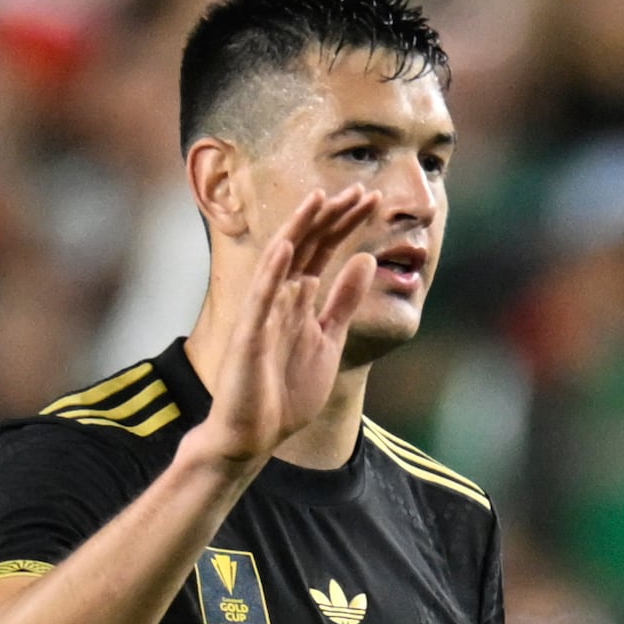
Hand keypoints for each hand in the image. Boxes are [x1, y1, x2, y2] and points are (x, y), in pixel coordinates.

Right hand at [187, 185, 373, 468]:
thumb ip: (343, 301)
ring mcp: (263, 312)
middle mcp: (280, 296)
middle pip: (308, 245)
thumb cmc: (286, 389)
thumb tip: (366, 260)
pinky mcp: (249, 334)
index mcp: (301, 297)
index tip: (373, 200)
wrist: (255, 433)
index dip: (347, 224)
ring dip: (302, 229)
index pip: (326, 249)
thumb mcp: (328, 338)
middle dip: (333, 217)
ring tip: (320, 198)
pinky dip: (273, 272)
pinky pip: (260, 297)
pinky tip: (286, 246)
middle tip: (361, 190)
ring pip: (283, 261)